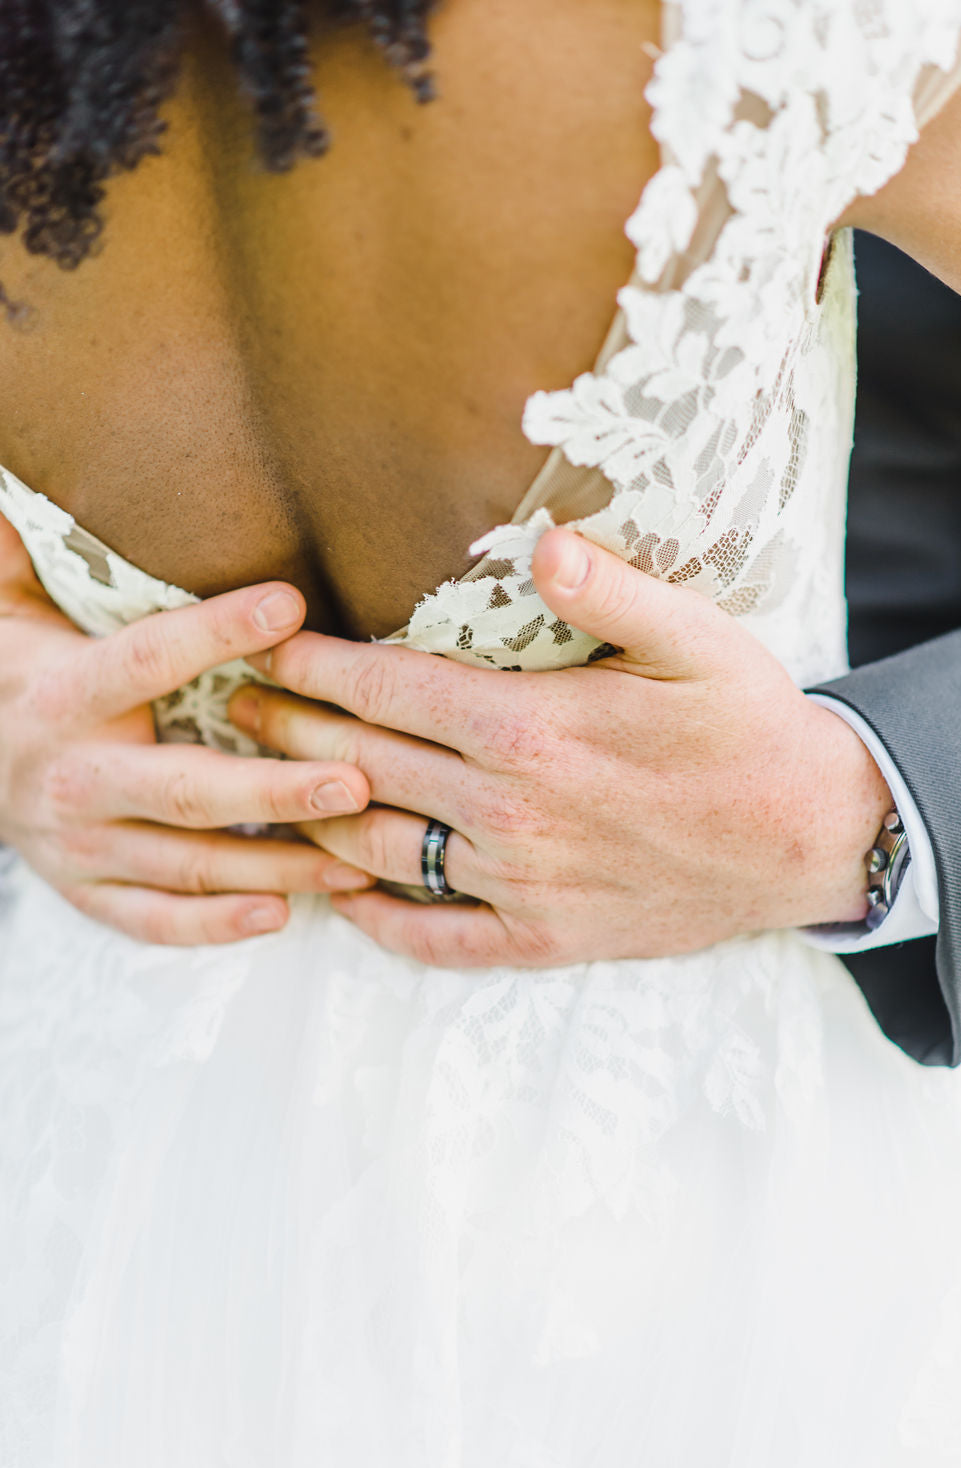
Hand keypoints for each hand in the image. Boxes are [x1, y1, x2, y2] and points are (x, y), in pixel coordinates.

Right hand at [0, 517, 370, 944]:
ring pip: (188, 864)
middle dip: (275, 790)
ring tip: (356, 862)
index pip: (148, 659)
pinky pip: (154, 920)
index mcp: (64, 693)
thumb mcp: (12, 606)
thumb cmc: (22, 672)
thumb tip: (26, 478)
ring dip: (276, 869)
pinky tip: (279, 916)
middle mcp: (72, 775)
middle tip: (356, 783)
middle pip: (186, 789)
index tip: (292, 605)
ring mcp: (79, 844)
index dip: (217, 631)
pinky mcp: (86, 892)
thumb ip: (27, 554)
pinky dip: (213, 926)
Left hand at [228, 526, 891, 968]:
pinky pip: (437, 938)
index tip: (263, 645)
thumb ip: (612, 589)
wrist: (809, 839)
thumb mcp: (699, 638)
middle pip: (363, 766)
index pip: (387, 690)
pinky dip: (379, 919)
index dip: (314, 665)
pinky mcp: (544, 936)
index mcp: (530, 730)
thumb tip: (540, 544)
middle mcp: (508, 812)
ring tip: (263, 789)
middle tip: (237, 707)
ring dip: (311, 818)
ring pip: (380, 850)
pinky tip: (344, 899)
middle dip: (288, 733)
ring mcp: (521, 882)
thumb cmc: (750, 727)